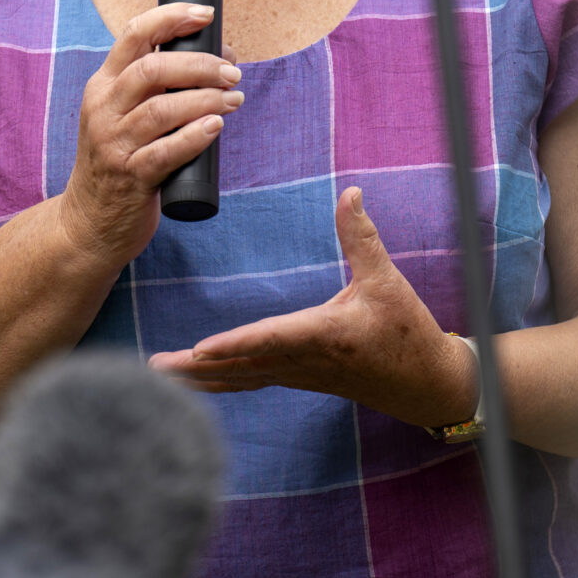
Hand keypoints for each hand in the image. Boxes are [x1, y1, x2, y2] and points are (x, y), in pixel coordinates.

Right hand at [59, 2, 242, 267]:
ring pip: (162, 109)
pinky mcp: (130, 177)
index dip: (171, 18)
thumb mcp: (122, 115)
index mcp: (103, 85)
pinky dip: (194, 136)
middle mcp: (103, 109)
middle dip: (200, 65)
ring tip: (234, 100)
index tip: (206, 14)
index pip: (134, 35)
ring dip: (206, 99)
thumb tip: (219, 57)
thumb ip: (157, 87)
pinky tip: (216, 127)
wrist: (89, 221)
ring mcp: (113, 144)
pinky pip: (166, 152)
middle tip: (232, 73)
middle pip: (152, 69)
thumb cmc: (120, 160)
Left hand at [150, 187, 477, 428]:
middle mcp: (305, 360)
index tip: (199, 349)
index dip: (234, 344)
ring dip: (198, 380)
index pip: (271, 339)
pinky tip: (194, 381)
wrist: (425, 384)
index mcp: (324, 335)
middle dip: (195, 369)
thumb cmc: (407, 331)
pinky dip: (219, 381)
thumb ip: (361, 237)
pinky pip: (250, 382)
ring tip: (155, 376)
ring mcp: (299, 375)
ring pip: (240, 379)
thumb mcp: (388, 281)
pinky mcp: (299, 379)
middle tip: (151, 369)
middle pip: (241, 366)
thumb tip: (349, 193)